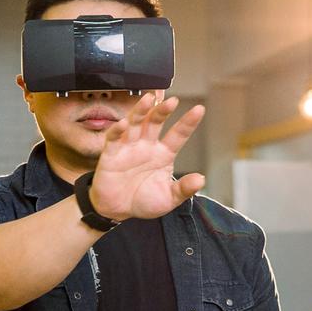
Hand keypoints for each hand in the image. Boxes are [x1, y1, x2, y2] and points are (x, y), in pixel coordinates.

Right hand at [89, 94, 206, 222]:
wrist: (117, 210)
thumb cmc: (143, 201)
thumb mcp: (168, 199)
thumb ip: (183, 189)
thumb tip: (200, 180)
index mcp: (164, 154)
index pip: (178, 134)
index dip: (188, 122)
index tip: (199, 109)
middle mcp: (147, 146)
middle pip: (155, 122)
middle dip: (163, 111)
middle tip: (173, 101)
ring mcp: (129, 148)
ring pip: (135, 124)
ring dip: (141, 111)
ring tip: (148, 99)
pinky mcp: (111, 154)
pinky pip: (113, 139)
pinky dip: (117, 130)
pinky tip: (122, 124)